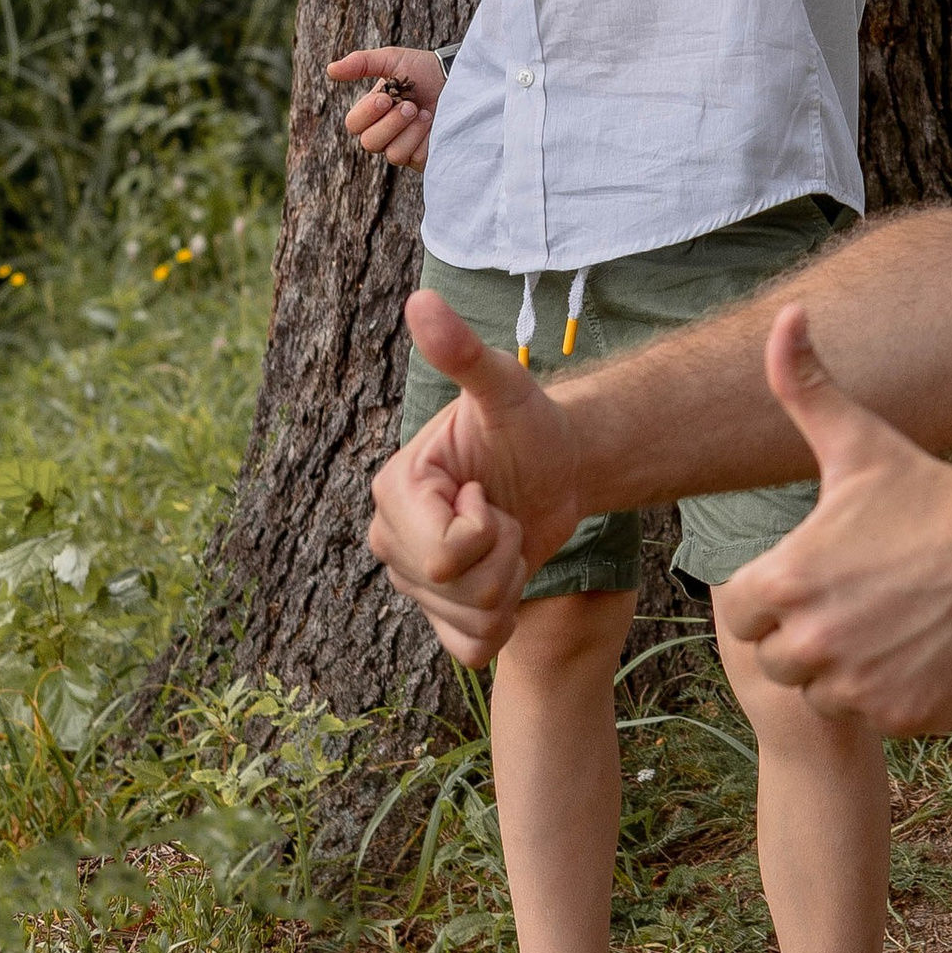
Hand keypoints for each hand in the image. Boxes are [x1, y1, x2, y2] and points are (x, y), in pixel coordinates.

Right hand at [329, 46, 446, 170]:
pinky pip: (416, 160)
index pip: (354, 125)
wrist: (458, 78)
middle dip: (391, 124)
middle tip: (411, 106)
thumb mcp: (392, 60)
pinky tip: (435, 126)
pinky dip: (425, 141)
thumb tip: (330, 70)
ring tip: (425, 114)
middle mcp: (385, 133)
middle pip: (370, 143)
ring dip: (410, 132)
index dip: (367, 114)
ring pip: (393, 155)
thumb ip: (362, 63)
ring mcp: (405, 147)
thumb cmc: (424, 69)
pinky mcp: (425, 158)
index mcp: (373, 113)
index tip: (386, 98)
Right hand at [367, 290, 588, 664]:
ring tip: (506, 540)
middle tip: (503, 514)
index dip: (486, 528)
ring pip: (470, 622)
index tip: (489, 489)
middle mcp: (390, 539)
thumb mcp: (508, 389)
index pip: (444, 552)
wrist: (561, 468)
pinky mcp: (440, 614)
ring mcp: (412, 582)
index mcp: (396, 490)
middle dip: (502, 556)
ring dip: (509, 585)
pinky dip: (500, 626)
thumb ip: (465, 354)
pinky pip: (471, 651)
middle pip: (456, 591)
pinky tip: (506, 582)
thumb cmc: (534, 426)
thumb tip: (421, 302)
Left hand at [715, 309, 951, 733]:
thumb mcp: (858, 441)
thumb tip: (784, 315)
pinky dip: (895, 692)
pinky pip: (877, 716)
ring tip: (893, 621)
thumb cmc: (932, 490)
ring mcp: (862, 686)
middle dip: (811, 635)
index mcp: (786, 582)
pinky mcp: (905, 716)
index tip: (820, 575)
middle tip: (863, 598)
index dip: (776, 596)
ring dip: (850, 668)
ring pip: (826, 694)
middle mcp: (815, 643)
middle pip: (780, 661)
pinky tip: (925, 647)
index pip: (742, 615)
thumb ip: (804, 384)